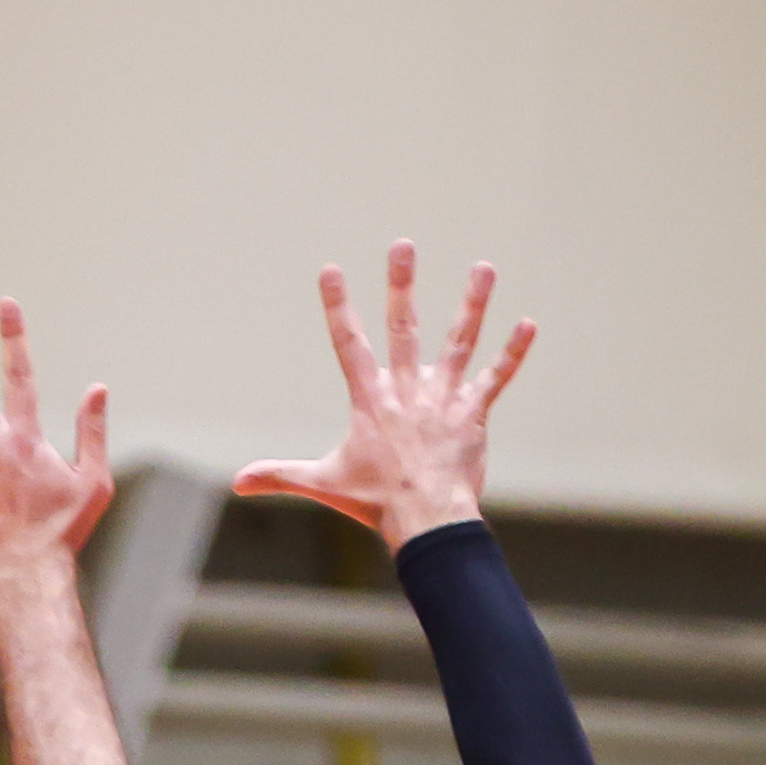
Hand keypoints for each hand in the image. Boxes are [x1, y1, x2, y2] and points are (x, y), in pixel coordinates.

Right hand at [233, 242, 533, 552]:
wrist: (425, 519)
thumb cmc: (374, 502)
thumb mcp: (323, 483)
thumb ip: (281, 475)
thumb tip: (238, 482)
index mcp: (370, 400)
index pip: (348, 344)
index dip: (338, 307)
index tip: (331, 270)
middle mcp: (406, 390)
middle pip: (404, 328)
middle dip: (401, 285)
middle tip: (402, 245)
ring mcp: (443, 398)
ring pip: (458, 342)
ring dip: (472, 304)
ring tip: (483, 268)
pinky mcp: (472, 413)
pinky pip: (495, 378)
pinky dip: (512, 352)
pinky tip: (528, 324)